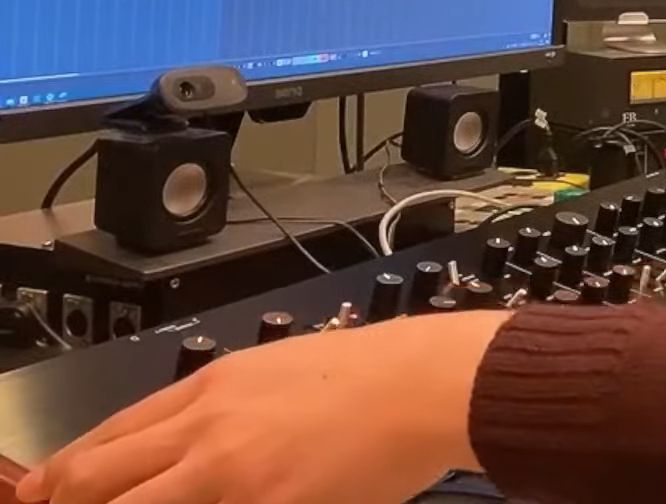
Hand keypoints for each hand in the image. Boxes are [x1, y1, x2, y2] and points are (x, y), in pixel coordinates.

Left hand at [18, 310, 507, 503]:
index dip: (59, 482)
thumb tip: (175, 449)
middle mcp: (204, 433)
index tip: (44, 499)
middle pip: (93, 482)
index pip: (100, 443)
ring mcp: (232, 477)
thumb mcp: (273, 372)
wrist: (423, 384)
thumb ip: (218, 408)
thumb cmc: (366, 375)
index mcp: (205, 392)